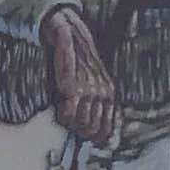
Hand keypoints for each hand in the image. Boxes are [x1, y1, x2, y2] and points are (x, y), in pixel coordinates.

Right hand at [42, 8, 118, 145]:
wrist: (69, 32)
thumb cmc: (77, 61)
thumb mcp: (92, 84)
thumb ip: (94, 106)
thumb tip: (95, 135)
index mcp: (109, 95)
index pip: (105, 132)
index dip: (91, 137)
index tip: (80, 133)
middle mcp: (102, 93)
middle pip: (89, 131)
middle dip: (76, 129)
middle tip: (68, 117)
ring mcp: (89, 90)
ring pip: (78, 124)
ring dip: (67, 121)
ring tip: (62, 107)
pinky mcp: (73, 85)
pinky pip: (67, 112)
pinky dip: (61, 113)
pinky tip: (59, 102)